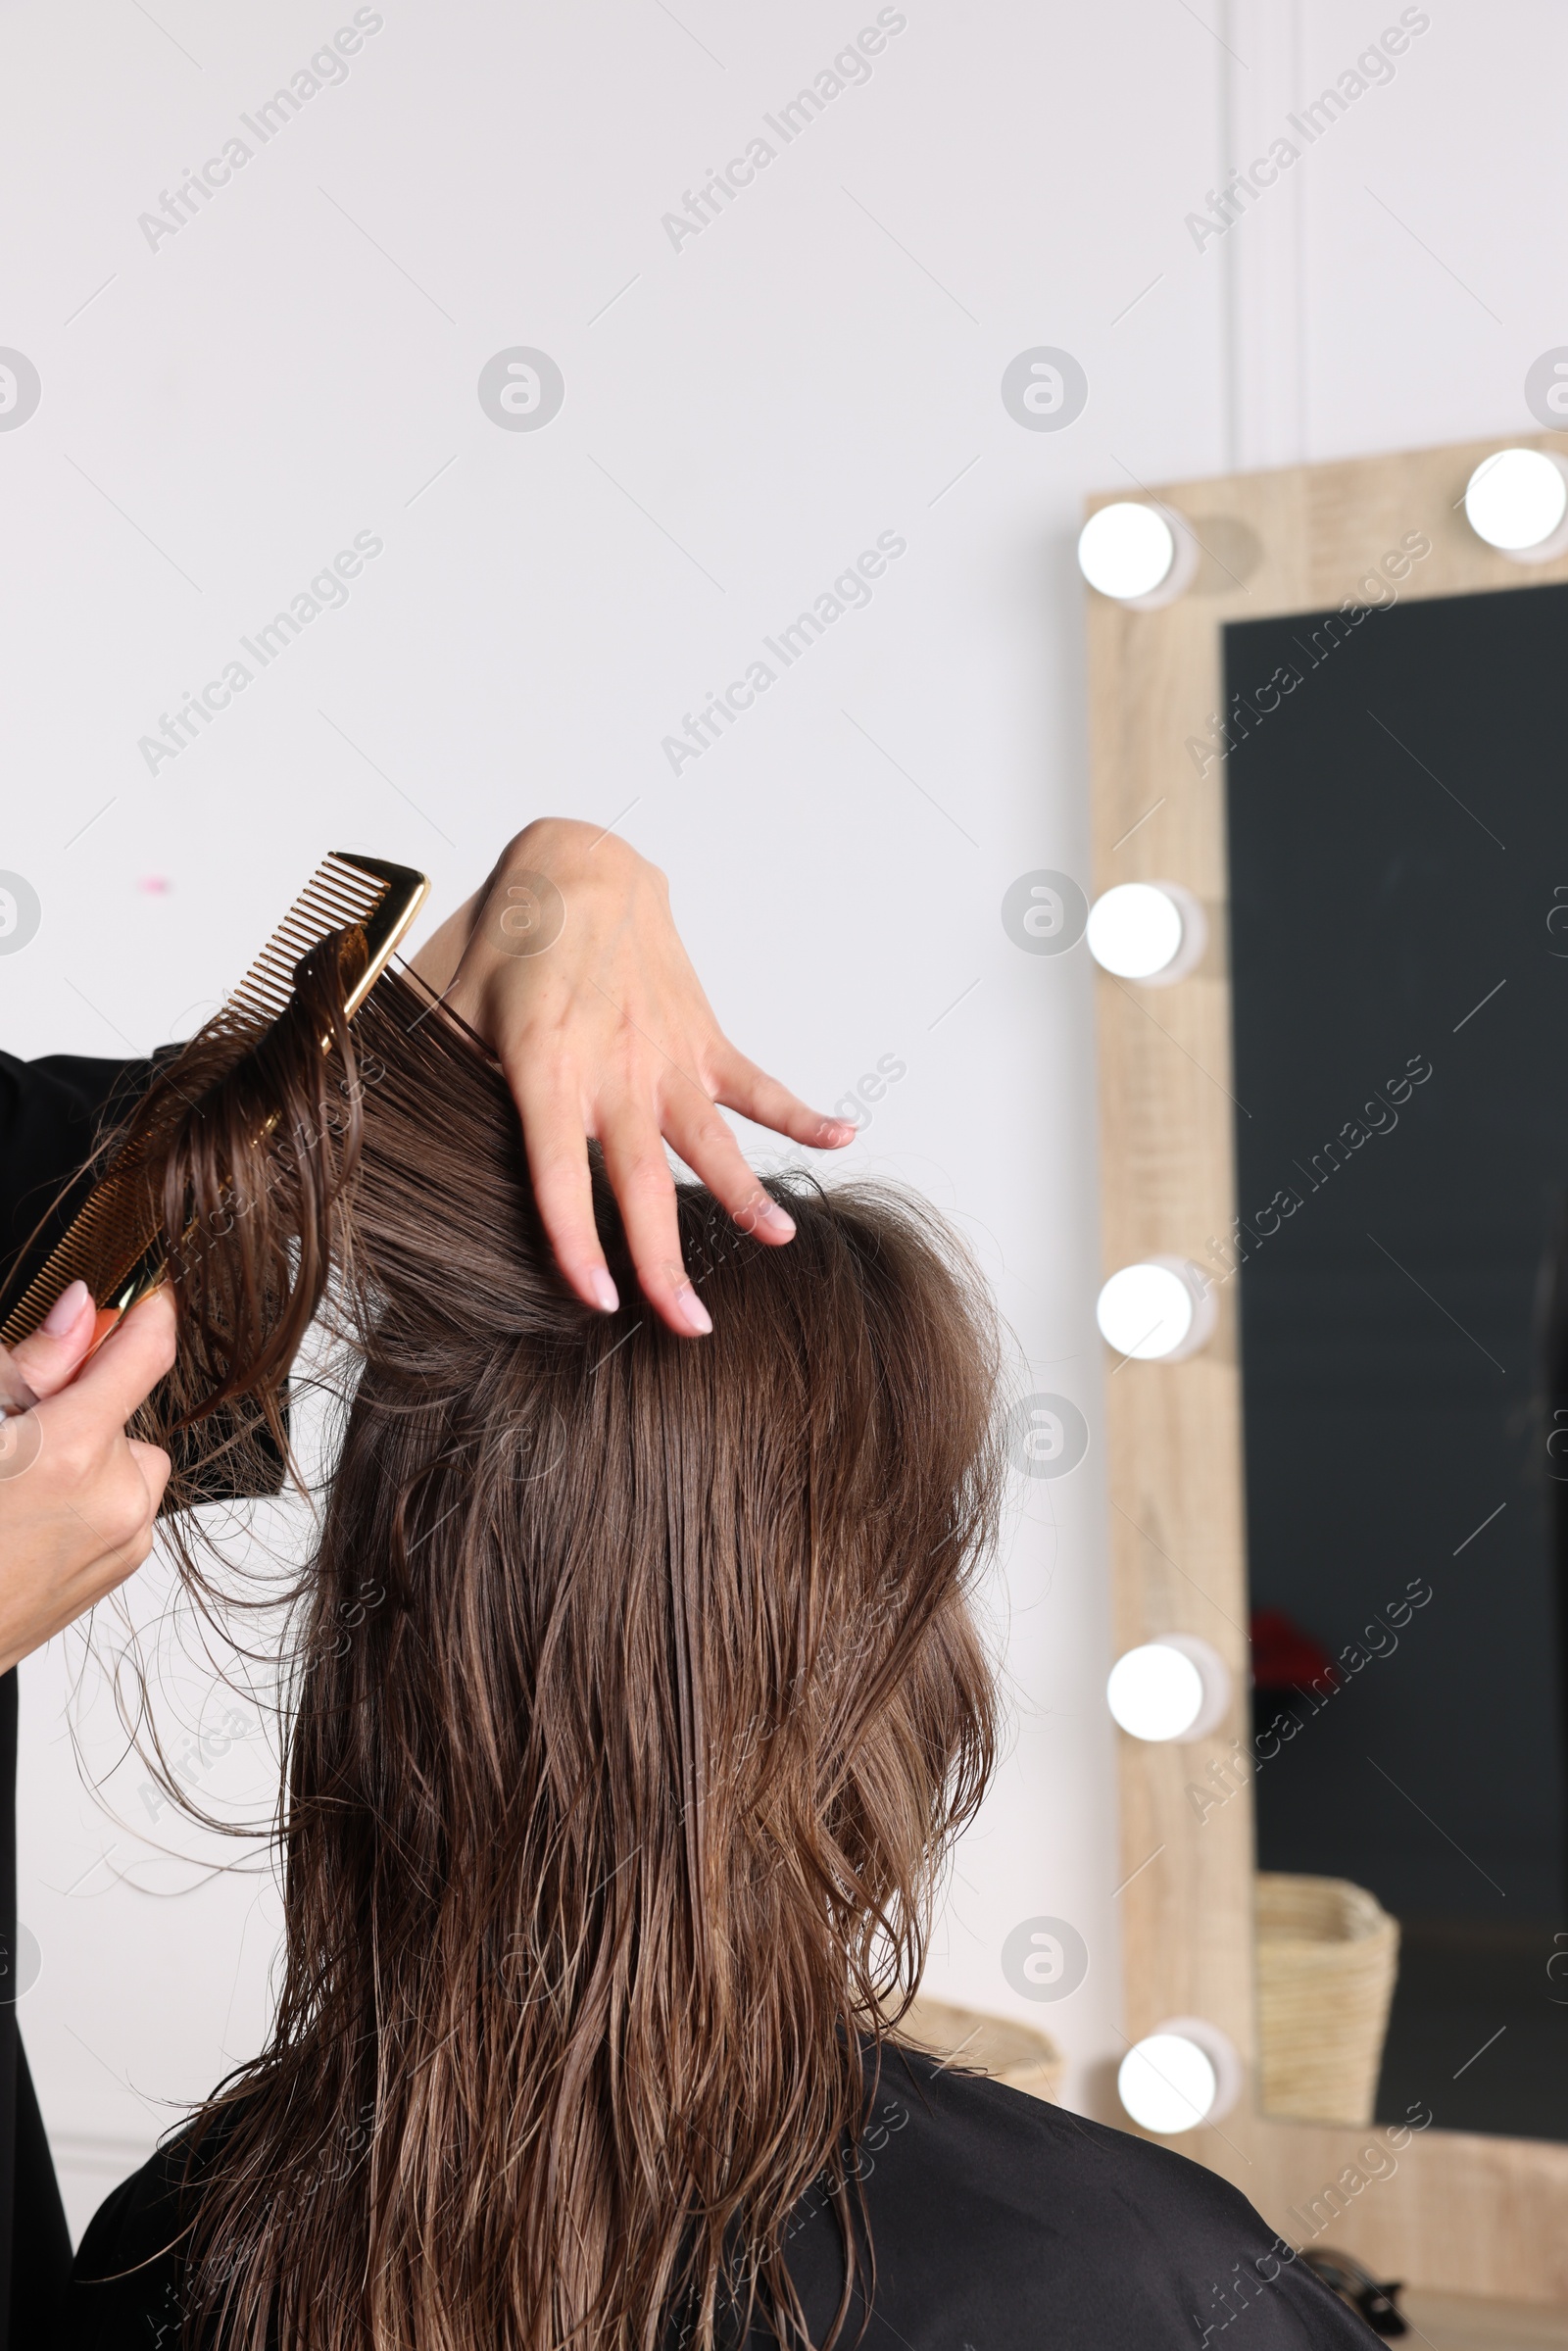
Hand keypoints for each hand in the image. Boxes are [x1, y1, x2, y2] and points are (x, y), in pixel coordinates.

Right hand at [0, 1281, 176, 1674]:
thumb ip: (33, 1364)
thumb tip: (79, 1310)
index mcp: (73, 1455)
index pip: (145, 1354)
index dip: (148, 1311)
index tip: (146, 1292)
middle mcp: (115, 1501)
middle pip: (124, 1411)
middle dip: (80, 1404)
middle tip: (17, 1431)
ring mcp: (124, 1541)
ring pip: (126, 1457)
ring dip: (87, 1451)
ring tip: (17, 1483)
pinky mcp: (121, 1568)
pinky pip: (122, 1501)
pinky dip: (89, 1493)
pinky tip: (30, 1514)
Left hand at [411, 818, 853, 1335]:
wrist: (581, 865)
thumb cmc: (508, 939)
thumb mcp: (450, 1003)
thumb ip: (435, 1075)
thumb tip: (386, 1137)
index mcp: (545, 1068)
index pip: (559, 1171)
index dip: (576, 1238)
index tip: (596, 1297)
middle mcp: (613, 1070)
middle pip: (644, 1181)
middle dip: (666, 1260)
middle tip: (690, 1325)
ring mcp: (666, 1055)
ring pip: (711, 1140)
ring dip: (747, 1195)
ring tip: (779, 1243)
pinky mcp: (702, 1037)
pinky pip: (757, 1082)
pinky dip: (802, 1110)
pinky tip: (844, 1136)